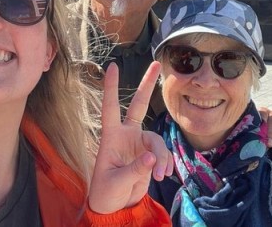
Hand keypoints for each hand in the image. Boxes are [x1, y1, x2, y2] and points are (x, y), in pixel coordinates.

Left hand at [88, 62, 173, 213]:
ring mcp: (140, 144)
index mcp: (111, 137)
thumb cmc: (106, 193)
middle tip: (156, 63)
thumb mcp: (116, 183)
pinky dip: (165, 164)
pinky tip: (163, 175)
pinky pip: (163, 154)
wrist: (116, 208)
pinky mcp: (150, 156)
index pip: (110, 107)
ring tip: (160, 176)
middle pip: (139, 105)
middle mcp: (126, 135)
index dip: (111, 87)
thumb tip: (152, 158)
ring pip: (157, 140)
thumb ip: (134, 170)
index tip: (113, 66)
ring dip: (162, 157)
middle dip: (147, 84)